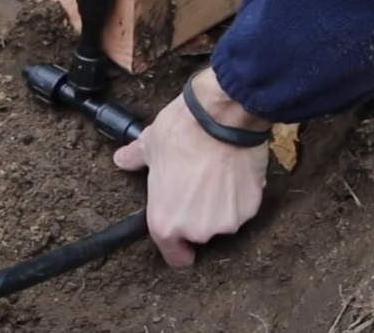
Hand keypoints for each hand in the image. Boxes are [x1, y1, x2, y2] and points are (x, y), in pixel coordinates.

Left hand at [114, 67, 271, 266]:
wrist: (220, 119)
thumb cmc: (181, 134)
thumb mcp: (148, 145)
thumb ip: (134, 160)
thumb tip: (123, 160)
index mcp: (165, 222)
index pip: (173, 255)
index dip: (176, 248)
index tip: (180, 240)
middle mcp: (197, 230)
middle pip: (198, 234)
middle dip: (196, 216)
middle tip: (194, 187)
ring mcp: (226, 222)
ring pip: (222, 221)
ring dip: (218, 206)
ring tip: (213, 176)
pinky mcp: (250, 209)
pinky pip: (242, 208)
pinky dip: (238, 196)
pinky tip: (231, 174)